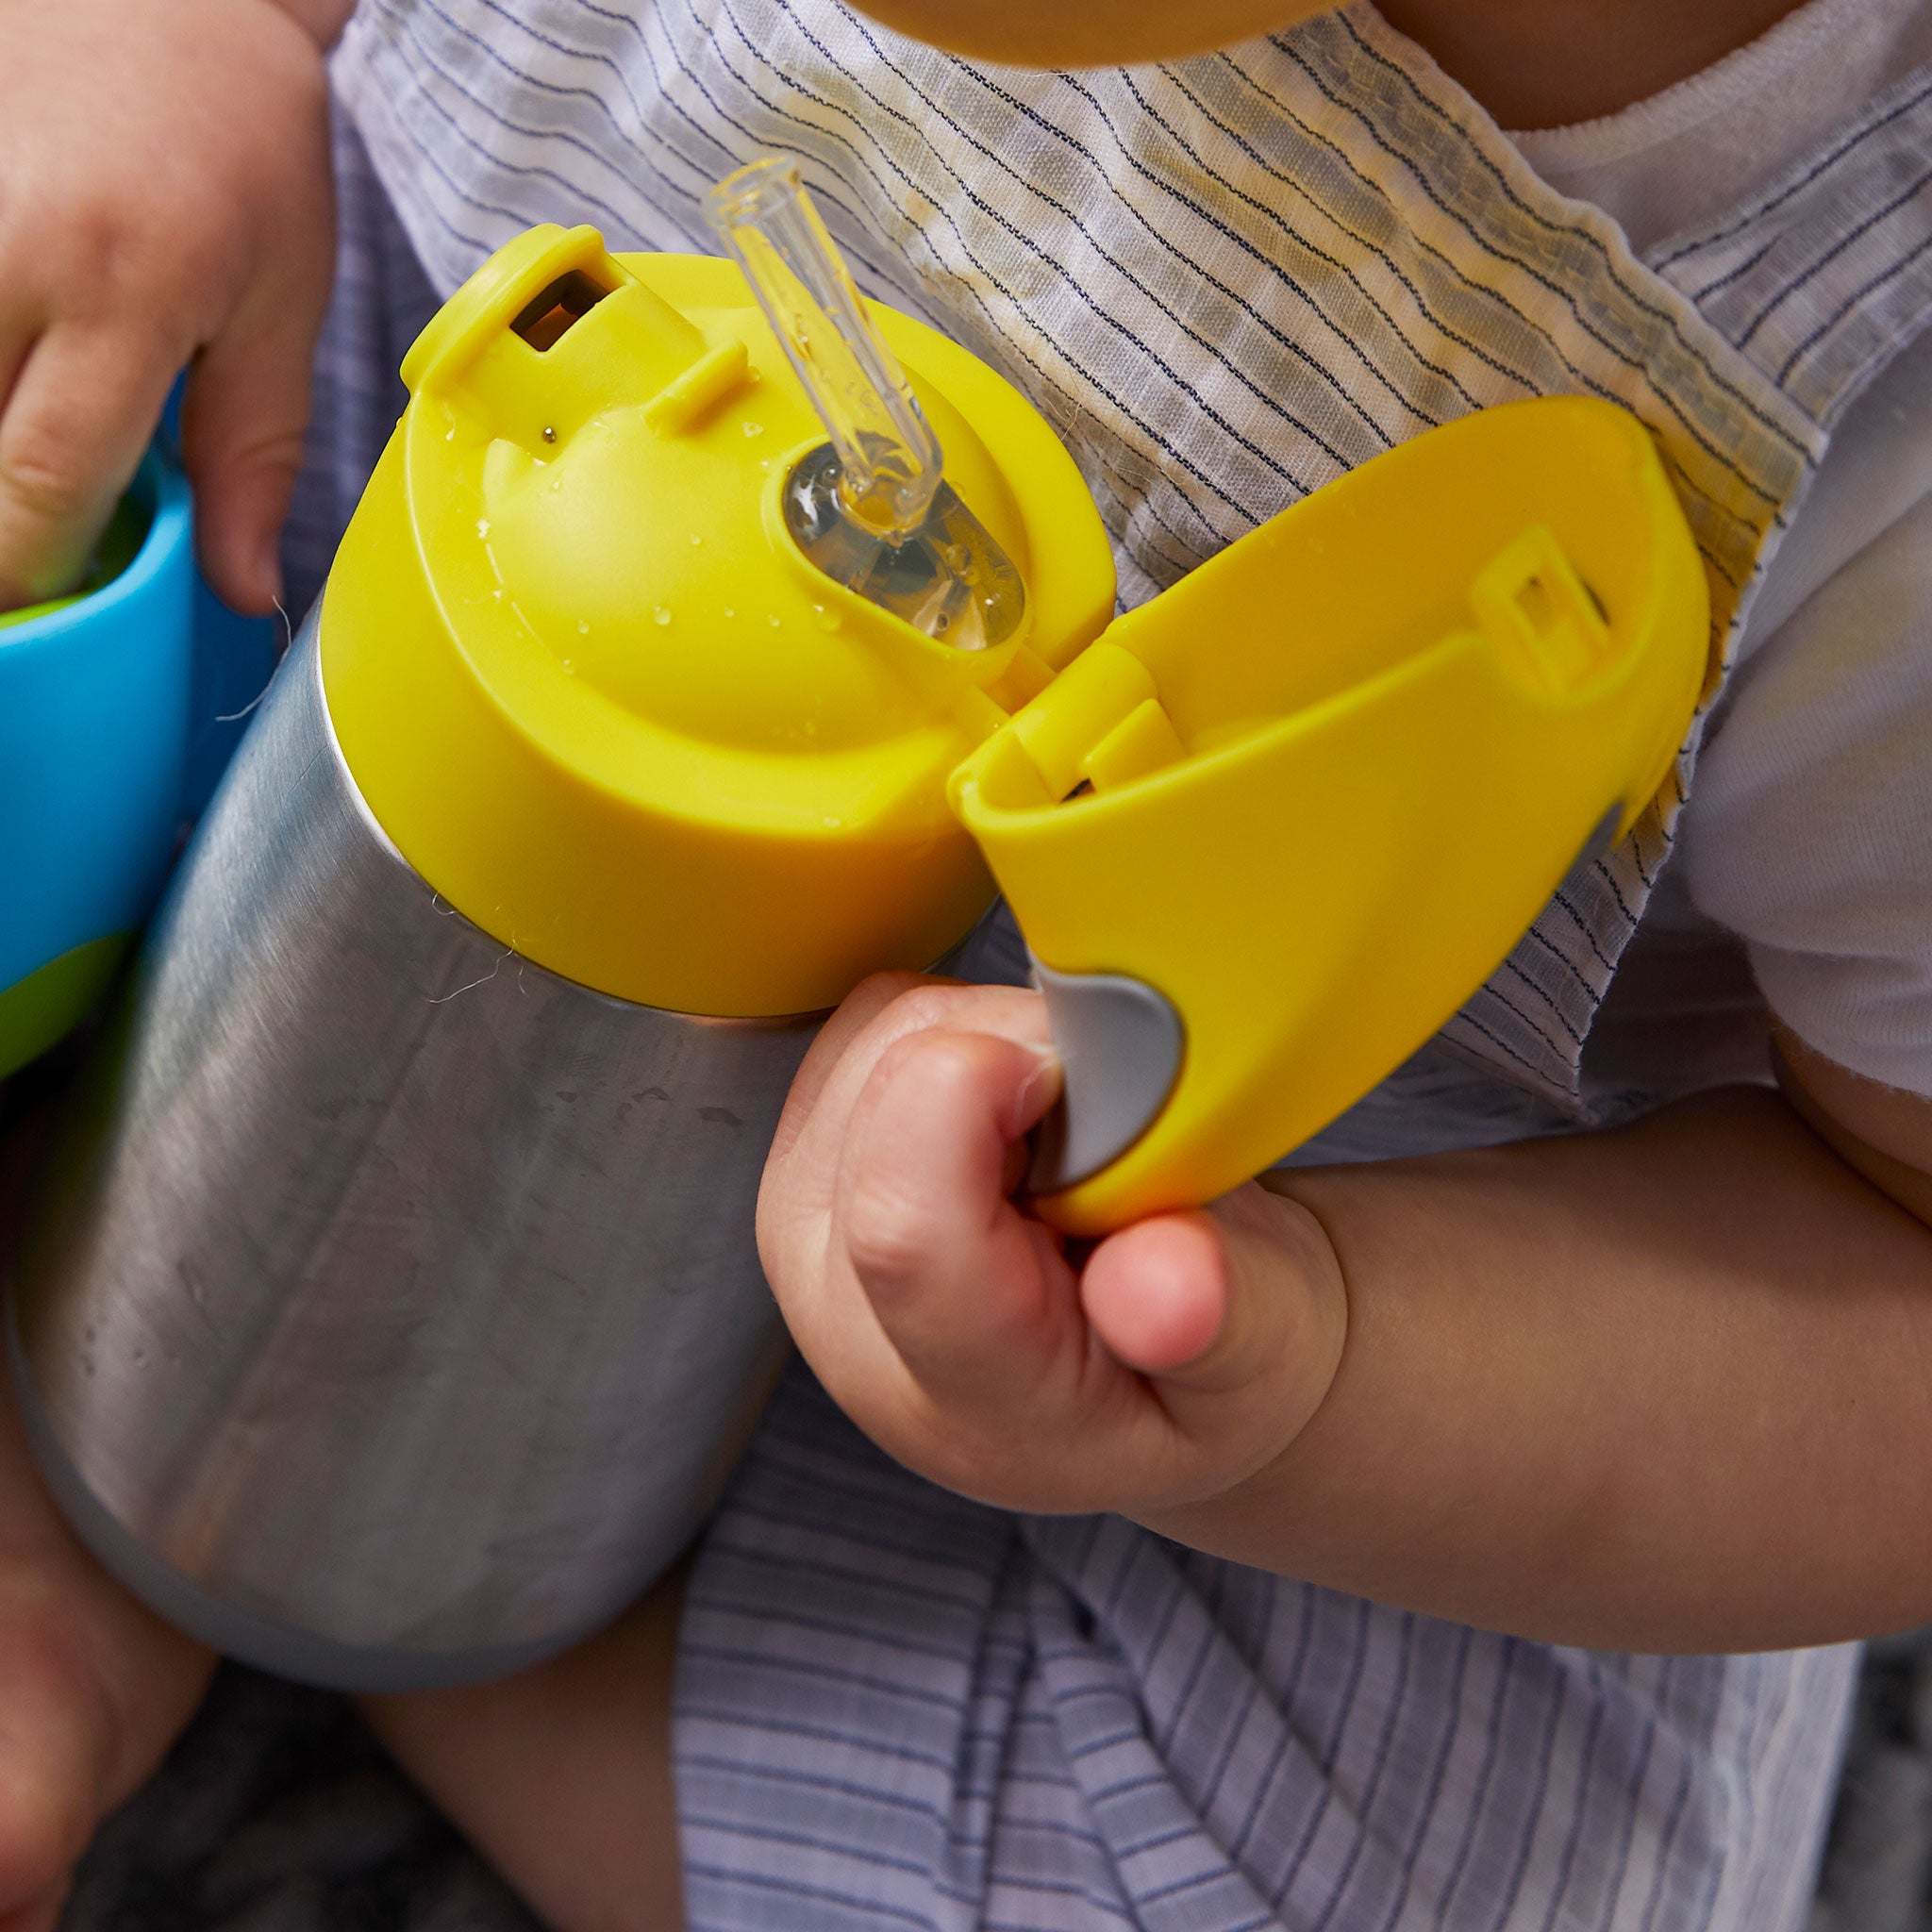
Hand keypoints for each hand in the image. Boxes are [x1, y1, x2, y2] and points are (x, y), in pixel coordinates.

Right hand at [0, 0, 335, 614]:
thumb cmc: (237, 146)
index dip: (29, 569)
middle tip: (26, 554)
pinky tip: (7, 384)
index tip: (39, 612)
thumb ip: (253, 458)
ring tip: (25, 463)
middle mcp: (6, 254)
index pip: (39, 482)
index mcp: (121, 293)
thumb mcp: (278, 310)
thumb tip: (243, 594)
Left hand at [756, 975, 1348, 1519]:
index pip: (903, 1228)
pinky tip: (1021, 1116)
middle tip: (1116, 1143)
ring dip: (1001, 1041)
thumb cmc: (1206, 1364)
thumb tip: (1168, 1291)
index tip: (1104, 1085)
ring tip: (1071, 1142)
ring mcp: (806, 1214)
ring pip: (884, 1027)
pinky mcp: (808, 1140)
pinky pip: (875, 1013)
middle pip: (899, 1082)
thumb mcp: (1263, 1362)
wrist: (1157, 1373)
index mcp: (956, 1385)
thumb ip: (1216, 1320)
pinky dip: (966, 1029)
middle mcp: (843, 1303)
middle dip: (1033, 1059)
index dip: (993, 1098)